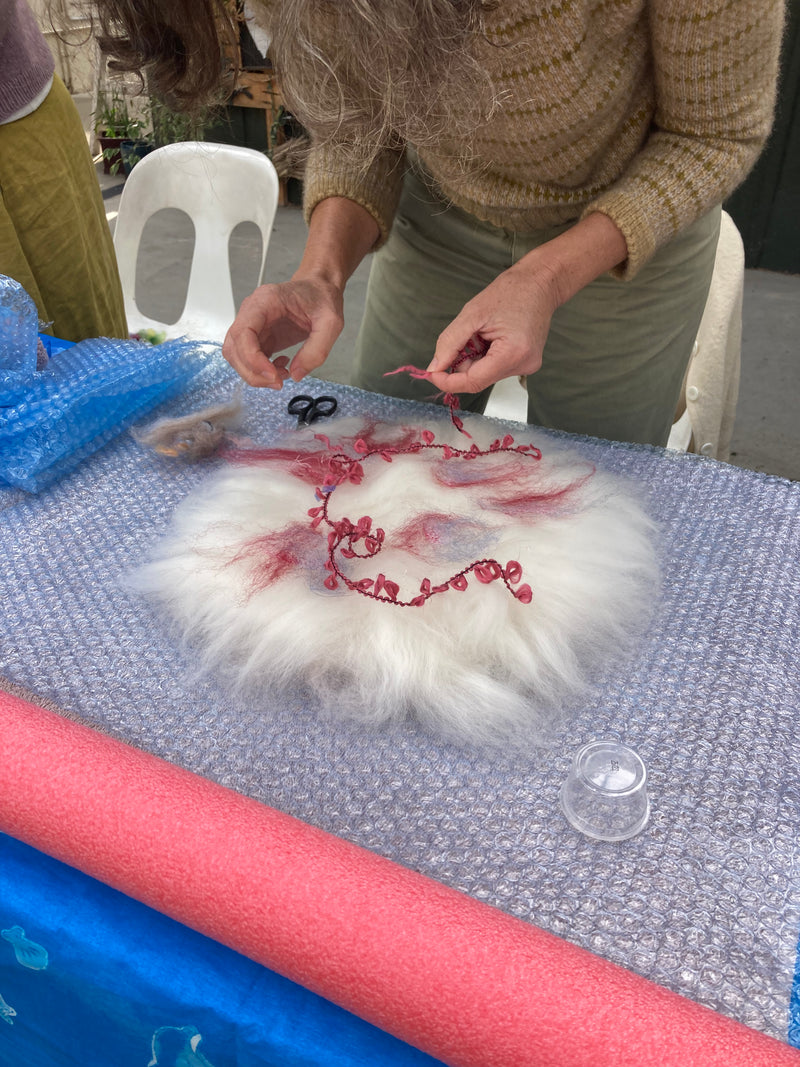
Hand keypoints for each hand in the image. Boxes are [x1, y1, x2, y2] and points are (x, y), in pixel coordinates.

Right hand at [222, 275, 344, 388]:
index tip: (271, 374)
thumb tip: (296, 374)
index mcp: (265, 301)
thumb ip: (316, 350)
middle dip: (253, 372)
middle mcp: (252, 312)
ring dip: (255, 374)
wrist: (319, 290)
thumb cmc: (321, 298)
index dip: (251, 358)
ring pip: (236, 356)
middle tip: (278, 382)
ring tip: (282, 374)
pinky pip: (249, 359)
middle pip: (234, 348)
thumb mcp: (331, 322)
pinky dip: (262, 371)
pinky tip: (282, 367)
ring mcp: (253, 325)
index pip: (242, 332)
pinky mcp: (259, 338)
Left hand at [426, 258, 560, 393]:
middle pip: (478, 378)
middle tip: (465, 335)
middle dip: (462, 362)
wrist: (540, 283)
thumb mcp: (472, 314)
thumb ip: (450, 343)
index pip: (473, 382)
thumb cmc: (511, 292)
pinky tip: (491, 336)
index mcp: (513, 354)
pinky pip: (495, 367)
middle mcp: (523, 365)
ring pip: (485, 373)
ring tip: (484, 331)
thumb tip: (435, 367)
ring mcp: (526, 366)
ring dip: (474, 357)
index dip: (448, 381)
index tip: (431, 373)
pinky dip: (485, 355)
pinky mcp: (525, 362)